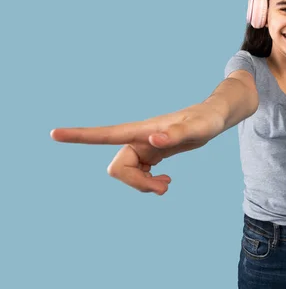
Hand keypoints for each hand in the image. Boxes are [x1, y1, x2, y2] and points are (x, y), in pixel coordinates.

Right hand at [50, 104, 224, 194]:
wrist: (213, 117)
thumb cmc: (206, 119)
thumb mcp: (198, 128)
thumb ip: (176, 134)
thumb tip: (153, 141)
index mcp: (141, 131)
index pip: (105, 134)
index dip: (79, 136)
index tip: (53, 133)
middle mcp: (137, 139)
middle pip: (118, 169)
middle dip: (137, 184)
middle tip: (165, 187)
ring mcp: (143, 147)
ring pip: (127, 174)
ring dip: (144, 186)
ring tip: (168, 185)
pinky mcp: (150, 154)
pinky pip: (138, 175)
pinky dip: (149, 184)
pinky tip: (165, 181)